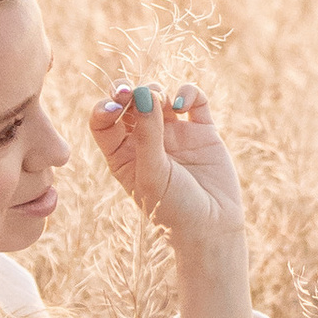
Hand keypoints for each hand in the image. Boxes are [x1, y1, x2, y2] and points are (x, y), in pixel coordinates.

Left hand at [88, 82, 246, 253]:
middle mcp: (146, 141)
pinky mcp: (201, 130)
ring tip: (163, 103)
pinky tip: (184, 105)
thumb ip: (148, 135)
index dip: (105, 108)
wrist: (213, 227)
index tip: (113, 105)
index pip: (104, 123)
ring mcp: (174, 134)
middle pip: (129, 104)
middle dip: (128, 92)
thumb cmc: (175, 209)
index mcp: (123, 156)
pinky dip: (188, 93)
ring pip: (159, 96)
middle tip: (130, 91)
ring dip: (157, 91)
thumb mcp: (153, 175)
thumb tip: (144, 94)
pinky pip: (193, 99)